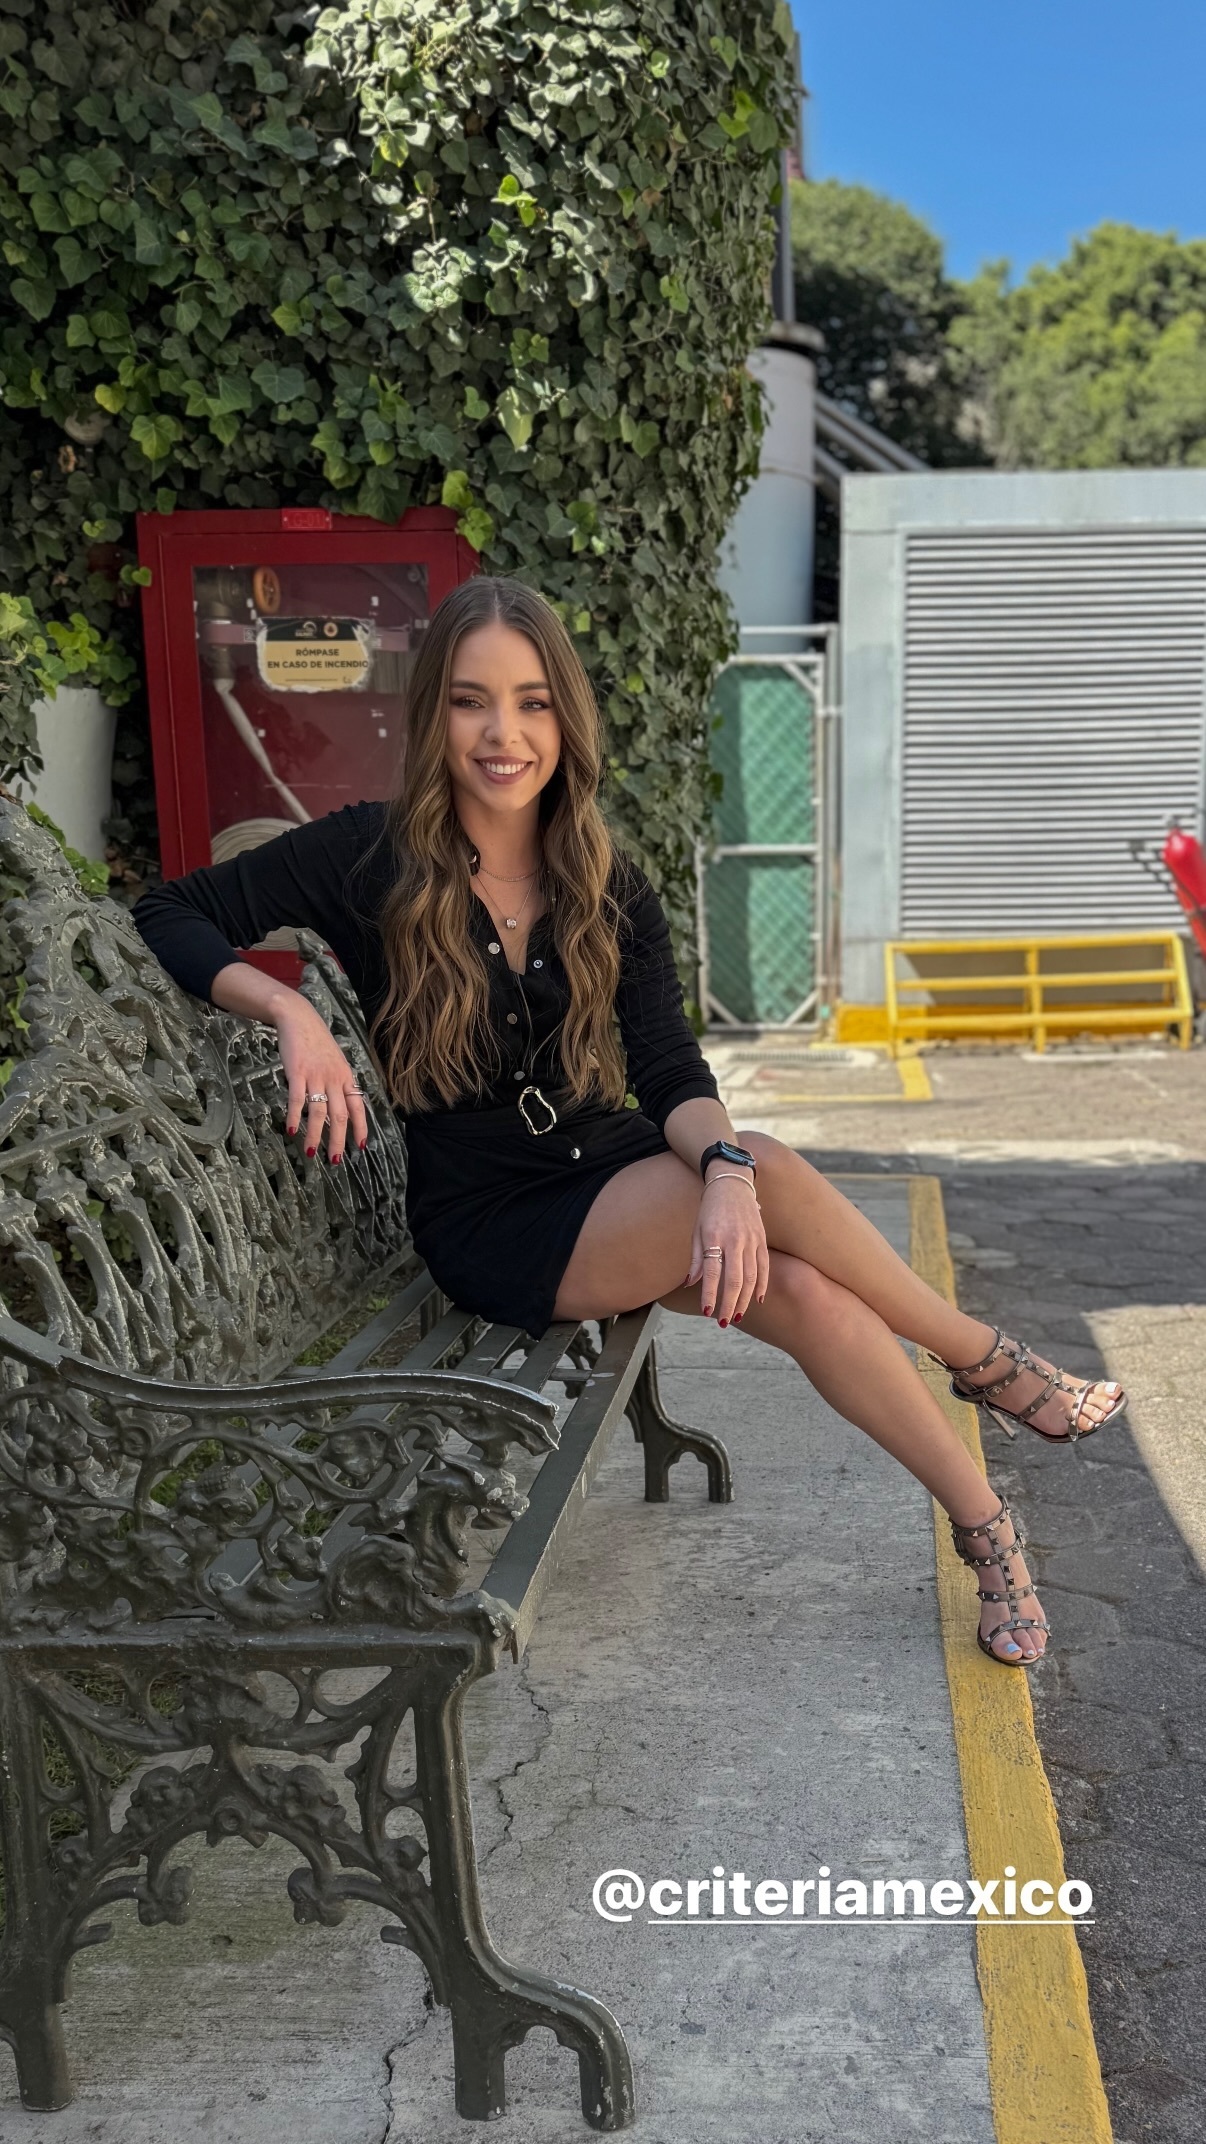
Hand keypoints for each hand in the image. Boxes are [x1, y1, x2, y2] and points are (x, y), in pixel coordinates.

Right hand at [274, 998, 369, 1163]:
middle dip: (338, 1140)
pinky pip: (297, 1099)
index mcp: (346, 1077)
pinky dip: (294, 1116)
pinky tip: (291, 1129)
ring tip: (311, 1152)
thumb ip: (339, 1083)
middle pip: (340, 1115)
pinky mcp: (297, 1072)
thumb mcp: (336, 1062)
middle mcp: (334, 1079)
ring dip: (315, 1135)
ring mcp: (316, 1076)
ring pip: (319, 1112)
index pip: (358, 1107)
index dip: (360, 1128)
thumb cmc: (317, 1043)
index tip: (360, 1147)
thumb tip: (342, 1106)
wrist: (299, 1018)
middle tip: (335, 1160)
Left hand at [686, 1172, 769, 1325]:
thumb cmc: (710, 1209)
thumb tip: (690, 1283)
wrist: (732, 1183)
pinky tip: (757, 1300)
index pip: (712, 1272)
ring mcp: (752, 1240)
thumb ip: (696, 1259)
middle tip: (723, 1322)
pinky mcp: (762, 1239)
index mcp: (715, 1238)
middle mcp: (735, 1240)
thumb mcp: (697, 1230)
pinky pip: (764, 1266)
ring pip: (751, 1276)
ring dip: (745, 1299)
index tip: (706, 1312)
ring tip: (738, 1315)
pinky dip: (762, 1285)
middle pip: (735, 1279)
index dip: (709, 1294)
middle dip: (729, 1304)